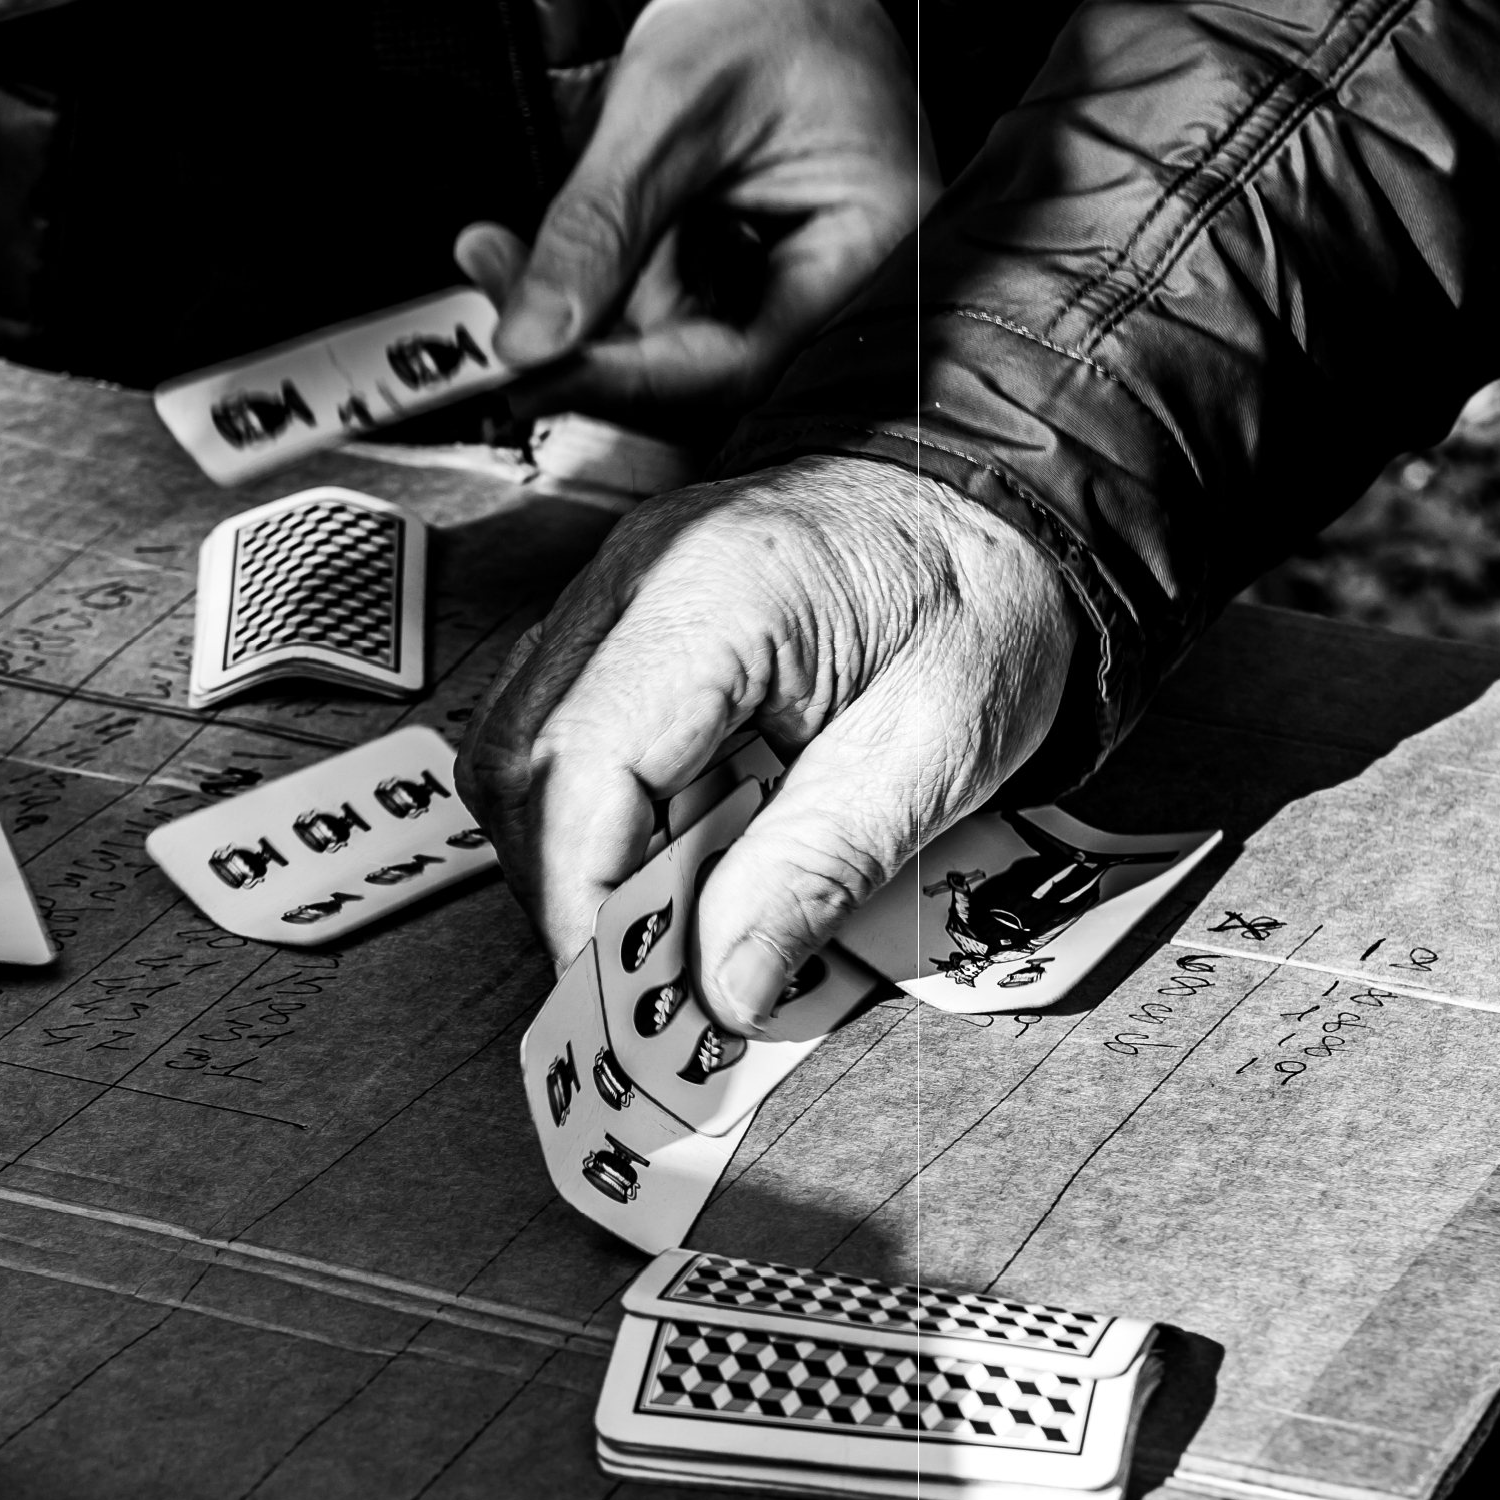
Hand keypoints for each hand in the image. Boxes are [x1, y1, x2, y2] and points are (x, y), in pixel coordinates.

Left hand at [454, 0, 928, 435]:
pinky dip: (597, 302)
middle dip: (586, 350)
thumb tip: (528, 342)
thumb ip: (601, 223)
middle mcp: (847, 301)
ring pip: (670, 365)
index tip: (527, 362)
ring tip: (500, 253)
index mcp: (874, 254)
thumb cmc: (772, 13)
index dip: (623, 379)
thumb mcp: (672, 100)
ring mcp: (793, 305)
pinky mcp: (747, 299)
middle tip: (492, 283)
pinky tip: (538, 260)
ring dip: (578, 325)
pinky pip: (665, 331)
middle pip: (702, 383)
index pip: (736, 366)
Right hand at [458, 461, 1075, 1033]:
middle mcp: (636, 574)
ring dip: (571, 854)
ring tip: (661, 920)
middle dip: (564, 888)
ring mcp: (615, 586)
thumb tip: (724, 991)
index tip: (626, 992)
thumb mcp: (939, 749)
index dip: (583, 894)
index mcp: (719, 591)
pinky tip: (667, 848)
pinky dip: (594, 812)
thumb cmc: (977, 607)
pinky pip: (557, 724)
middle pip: (521, 757)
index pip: (586, 762)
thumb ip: (822, 870)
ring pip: (517, 745)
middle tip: (640, 980)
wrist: (982, 507)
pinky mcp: (619, 614)